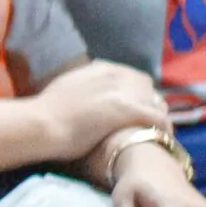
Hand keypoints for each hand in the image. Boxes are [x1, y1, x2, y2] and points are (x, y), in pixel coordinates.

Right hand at [38, 60, 167, 157]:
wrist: (42, 124)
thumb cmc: (46, 111)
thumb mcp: (66, 87)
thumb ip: (82, 85)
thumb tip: (86, 93)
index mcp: (100, 68)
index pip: (131, 76)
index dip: (137, 92)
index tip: (136, 105)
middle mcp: (115, 75)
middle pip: (147, 86)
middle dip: (150, 101)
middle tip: (149, 120)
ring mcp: (123, 92)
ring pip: (155, 101)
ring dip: (158, 114)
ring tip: (157, 131)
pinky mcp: (129, 110)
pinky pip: (158, 118)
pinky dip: (163, 128)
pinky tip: (163, 138)